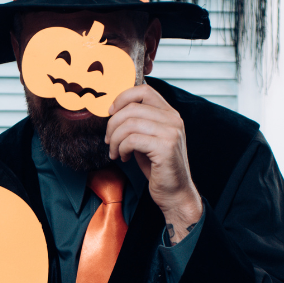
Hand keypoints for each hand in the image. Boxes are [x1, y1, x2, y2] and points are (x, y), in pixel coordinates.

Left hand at [106, 84, 202, 241]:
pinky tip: (124, 158)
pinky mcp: (166, 148)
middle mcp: (173, 119)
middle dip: (112, 124)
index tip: (111, 114)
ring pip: (129, 123)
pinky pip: (132, 140)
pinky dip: (121, 149)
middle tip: (108, 140)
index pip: (143, 89)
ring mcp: (171, 132)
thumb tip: (113, 110)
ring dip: (115, 139)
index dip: (121, 98)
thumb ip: (136, 123)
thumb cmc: (157, 167)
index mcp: (169, 113)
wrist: (174, 193)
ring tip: (115, 152)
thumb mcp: (145, 139)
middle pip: (132, 107)